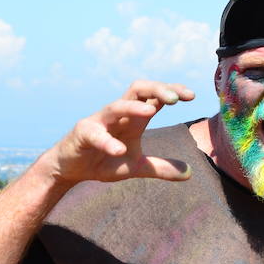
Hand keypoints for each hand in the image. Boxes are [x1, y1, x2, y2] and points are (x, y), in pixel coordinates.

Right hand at [45, 80, 195, 184]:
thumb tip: (190, 173)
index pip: (155, 97)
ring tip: (151, 111)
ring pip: (116, 106)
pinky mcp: (83, 133)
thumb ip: (161, 168)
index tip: (192, 96)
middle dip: (157, 89)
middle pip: (137, 90)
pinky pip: (95, 134)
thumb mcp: (136, 166)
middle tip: (175, 98)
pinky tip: (118, 150)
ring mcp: (99, 121)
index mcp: (134, 118)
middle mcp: (118, 114)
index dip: (172, 92)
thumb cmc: (104, 160)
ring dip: (133, 107)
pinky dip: (107, 141)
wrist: (71, 169)